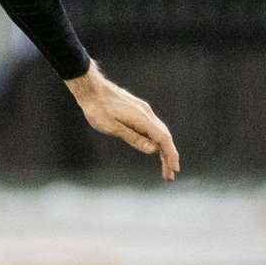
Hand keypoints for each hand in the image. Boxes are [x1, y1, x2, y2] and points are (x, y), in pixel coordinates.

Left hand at [66, 62, 179, 180]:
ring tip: (164, 167)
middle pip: (164, 137)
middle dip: (169, 156)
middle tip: (169, 175)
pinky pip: (152, 128)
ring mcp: (143, 111)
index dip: (171, 154)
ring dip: (163, 150)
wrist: (91, 89)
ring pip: (159, 132)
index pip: (163, 139)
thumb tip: (153, 150)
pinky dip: (156, 141)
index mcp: (142, 118)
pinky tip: (155, 149)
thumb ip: (133, 138)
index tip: (174, 169)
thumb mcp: (112, 127)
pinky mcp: (137, 111)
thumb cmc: (98, 109)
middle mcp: (146, 114)